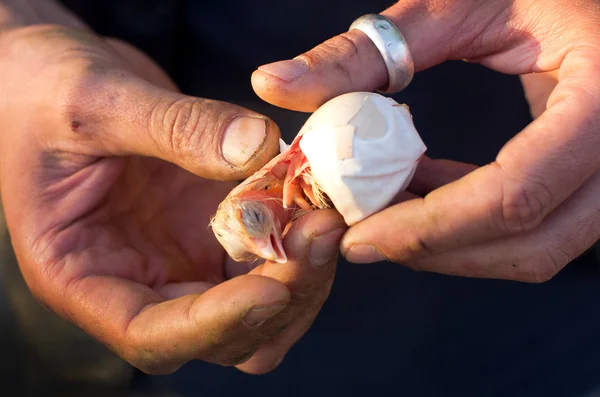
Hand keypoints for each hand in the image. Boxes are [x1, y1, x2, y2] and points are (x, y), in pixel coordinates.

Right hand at [0, 7, 345, 374]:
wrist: (55, 78)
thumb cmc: (45, 92)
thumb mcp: (96, 103)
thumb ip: (173, 126)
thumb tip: (258, 147)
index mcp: (83, 276)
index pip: (150, 334)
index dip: (214, 325)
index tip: (271, 288)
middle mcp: (139, 281)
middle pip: (221, 334)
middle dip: (278, 296)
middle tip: (319, 233)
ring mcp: (182, 258)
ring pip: (258, 307)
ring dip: (300, 275)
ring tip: (325, 217)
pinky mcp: (213, 230)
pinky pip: (270, 256)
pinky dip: (299, 241)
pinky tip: (314, 202)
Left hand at [251, 0, 599, 281]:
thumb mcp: (456, 2)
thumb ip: (364, 50)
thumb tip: (271, 82)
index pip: (515, 195)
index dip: (429, 228)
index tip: (357, 237)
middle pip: (532, 243)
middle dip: (438, 250)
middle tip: (364, 238)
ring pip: (538, 249)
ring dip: (455, 245)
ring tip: (389, 211)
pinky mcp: (597, 176)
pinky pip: (540, 225)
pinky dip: (475, 224)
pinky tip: (426, 191)